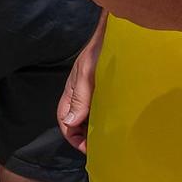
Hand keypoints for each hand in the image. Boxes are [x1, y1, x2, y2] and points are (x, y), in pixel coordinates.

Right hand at [59, 18, 103, 152]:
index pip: (65, 121)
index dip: (73, 137)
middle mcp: (80, 94)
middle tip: (102, 147)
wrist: (115, 33)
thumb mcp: (88, 74)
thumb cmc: (100, 51)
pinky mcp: (104, 89)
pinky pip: (101, 109)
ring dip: (95, 128)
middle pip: (75, 122)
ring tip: (110, 138)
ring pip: (88, 117)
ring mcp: (92, 91)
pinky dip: (105, 118)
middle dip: (84, 137)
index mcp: (71, 92)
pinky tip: (117, 121)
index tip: (89, 148)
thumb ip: (80, 98)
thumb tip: (70, 123)